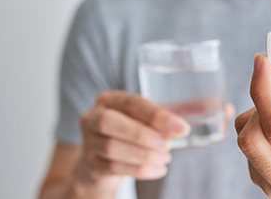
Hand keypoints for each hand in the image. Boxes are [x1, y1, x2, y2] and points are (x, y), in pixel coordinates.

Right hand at [74, 91, 189, 196]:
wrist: (102, 161)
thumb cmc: (128, 133)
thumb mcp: (140, 120)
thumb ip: (157, 121)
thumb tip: (180, 128)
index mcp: (109, 100)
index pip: (132, 103)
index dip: (158, 116)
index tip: (182, 128)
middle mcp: (92, 118)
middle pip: (110, 122)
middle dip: (142, 134)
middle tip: (167, 144)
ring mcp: (88, 142)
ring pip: (112, 147)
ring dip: (144, 155)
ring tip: (166, 158)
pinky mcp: (91, 165)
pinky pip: (114, 167)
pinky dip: (141, 169)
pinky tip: (159, 169)